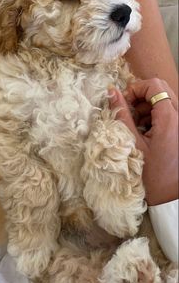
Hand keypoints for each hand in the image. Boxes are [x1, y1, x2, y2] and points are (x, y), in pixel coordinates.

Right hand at [109, 78, 177, 205]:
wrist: (170, 197)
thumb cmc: (151, 175)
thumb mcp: (132, 143)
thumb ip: (122, 114)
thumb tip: (112, 93)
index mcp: (170, 119)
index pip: (155, 85)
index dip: (135, 89)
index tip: (123, 102)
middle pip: (161, 89)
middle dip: (141, 97)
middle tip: (128, 112)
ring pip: (165, 99)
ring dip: (147, 107)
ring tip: (136, 126)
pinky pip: (169, 111)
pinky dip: (155, 116)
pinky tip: (145, 132)